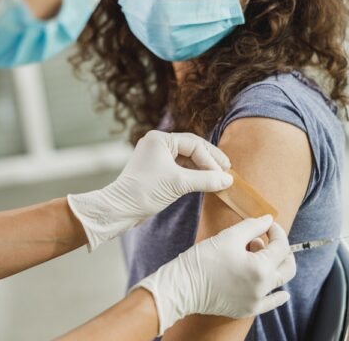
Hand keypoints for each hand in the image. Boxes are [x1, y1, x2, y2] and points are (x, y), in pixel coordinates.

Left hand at [67, 131, 233, 250]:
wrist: (120, 209)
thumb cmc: (144, 192)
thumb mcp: (179, 184)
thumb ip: (206, 180)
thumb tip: (228, 180)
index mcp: (160, 139)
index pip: (194, 144)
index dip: (211, 159)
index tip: (224, 174)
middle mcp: (157, 143)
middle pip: (192, 147)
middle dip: (210, 160)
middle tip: (227, 169)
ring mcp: (157, 156)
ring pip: (187, 158)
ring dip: (203, 167)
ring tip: (219, 177)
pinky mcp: (157, 169)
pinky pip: (180, 167)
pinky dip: (193, 174)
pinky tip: (205, 181)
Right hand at [135, 215, 295, 335]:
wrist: (182, 286)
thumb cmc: (203, 259)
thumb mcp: (229, 236)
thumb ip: (253, 225)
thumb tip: (268, 219)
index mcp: (260, 268)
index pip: (281, 246)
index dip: (276, 231)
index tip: (267, 224)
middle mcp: (263, 287)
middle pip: (287, 266)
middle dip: (282, 249)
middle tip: (269, 239)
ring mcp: (256, 301)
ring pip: (279, 283)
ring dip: (275, 266)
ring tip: (257, 255)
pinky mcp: (247, 309)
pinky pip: (270, 303)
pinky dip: (277, 296)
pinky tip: (282, 293)